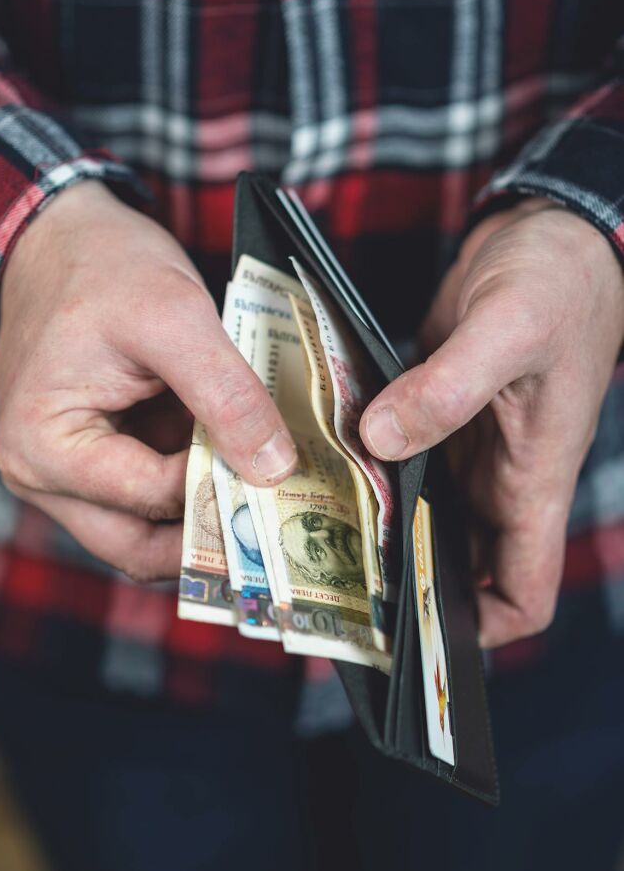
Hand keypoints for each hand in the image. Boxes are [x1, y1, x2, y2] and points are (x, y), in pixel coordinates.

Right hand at [0, 181, 296, 581]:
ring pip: (148, 532)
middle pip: (139, 548)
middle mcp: (42, 479)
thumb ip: (227, 395)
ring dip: (206, 514)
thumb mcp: (174, 316)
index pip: (151, 500)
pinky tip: (241, 461)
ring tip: (269, 489)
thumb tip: (276, 469)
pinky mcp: (96, 463)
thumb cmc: (101, 267)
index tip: (288, 479)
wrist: (61, 238)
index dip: (222, 491)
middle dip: (213, 536)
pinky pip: (150, 498)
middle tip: (285, 521)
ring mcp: (67, 477)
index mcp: (44, 448)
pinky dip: (195, 486)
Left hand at [360, 200, 623, 646]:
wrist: (553, 232)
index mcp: (534, 480)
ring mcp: (467, 444)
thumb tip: (379, 441)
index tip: (420, 638)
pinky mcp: (435, 410)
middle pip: (458, 564)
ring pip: (424, 512)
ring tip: (313, 533)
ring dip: (381, 525)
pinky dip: (369, 468)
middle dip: (407, 584)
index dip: (484, 629)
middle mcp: (499, 476)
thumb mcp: (507, 331)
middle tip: (333, 590)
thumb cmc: (558, 282)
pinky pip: (401, 457)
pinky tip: (320, 464)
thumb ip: (447, 390)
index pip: (525, 592)